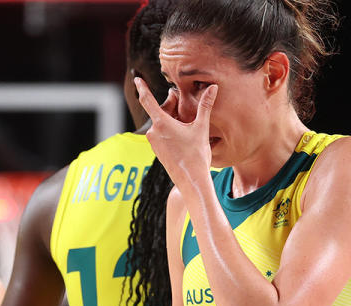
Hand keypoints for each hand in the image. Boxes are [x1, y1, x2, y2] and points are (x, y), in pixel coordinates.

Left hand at [134, 77, 217, 192]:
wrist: (191, 180)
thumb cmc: (196, 155)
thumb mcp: (202, 128)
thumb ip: (205, 106)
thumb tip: (213, 87)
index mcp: (161, 123)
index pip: (147, 100)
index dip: (142, 88)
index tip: (137, 79)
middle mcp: (154, 132)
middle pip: (160, 111)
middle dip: (172, 106)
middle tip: (187, 108)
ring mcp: (154, 143)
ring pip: (161, 123)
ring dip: (172, 119)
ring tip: (188, 125)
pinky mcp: (157, 151)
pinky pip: (161, 134)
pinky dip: (170, 130)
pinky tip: (183, 135)